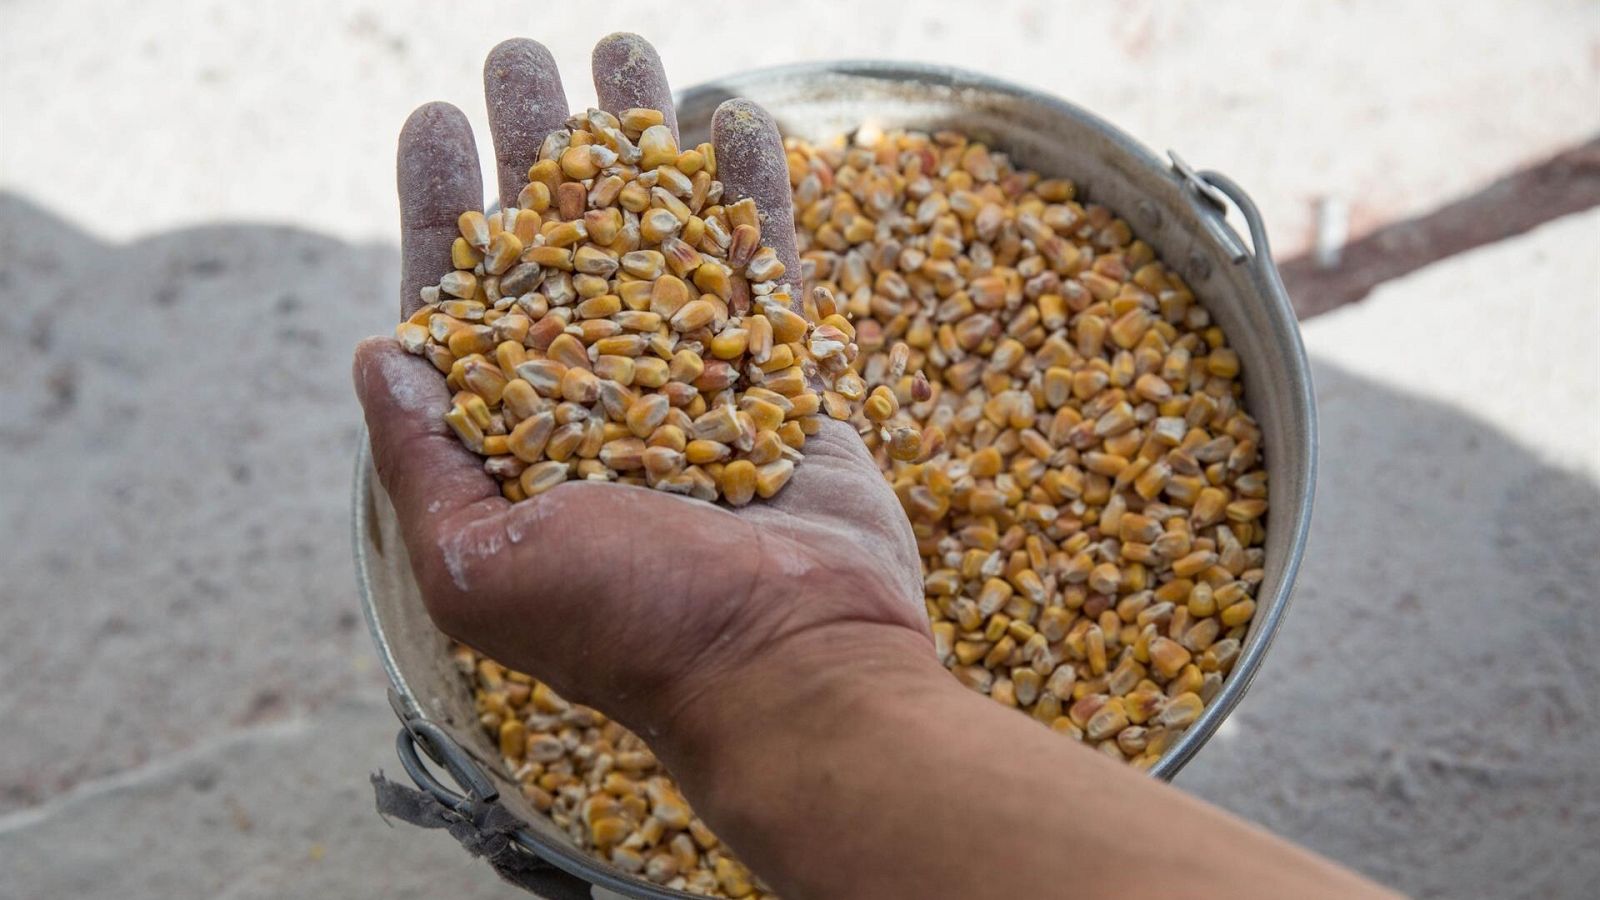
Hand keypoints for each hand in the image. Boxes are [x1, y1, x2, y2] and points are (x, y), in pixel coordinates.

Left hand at [353, 33, 930, 739]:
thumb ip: (423, 463)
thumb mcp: (481, 566)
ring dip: (639, 140)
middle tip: (522, 59)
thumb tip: (378, 354)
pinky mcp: (786, 376)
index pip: (467, 301)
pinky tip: (735, 115)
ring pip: (661, 232)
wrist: (791, 668)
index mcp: (520, 438)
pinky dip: (752, 190)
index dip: (446, 209)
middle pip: (562, 244)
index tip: (436, 121)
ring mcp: (698, 379)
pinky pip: (768, 263)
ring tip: (621, 44)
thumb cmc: (630, 628)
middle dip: (539, 148)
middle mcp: (603, 397)